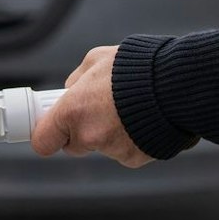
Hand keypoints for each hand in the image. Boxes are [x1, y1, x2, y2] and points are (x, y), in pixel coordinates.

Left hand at [30, 45, 153, 167]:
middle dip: (83, 131)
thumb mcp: (98, 60)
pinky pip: (126, 151)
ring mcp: (112, 150)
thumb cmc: (138, 69)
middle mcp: (89, 136)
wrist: (176, 85)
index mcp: (72, 112)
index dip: (48, 134)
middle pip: (74, 145)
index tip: (52, 128)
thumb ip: (78, 78)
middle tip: (101, 110)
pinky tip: (144, 120)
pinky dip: (132, 139)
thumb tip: (71, 88)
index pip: (42, 141)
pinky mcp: (134, 159)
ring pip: (103, 146)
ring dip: (111, 132)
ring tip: (131, 108)